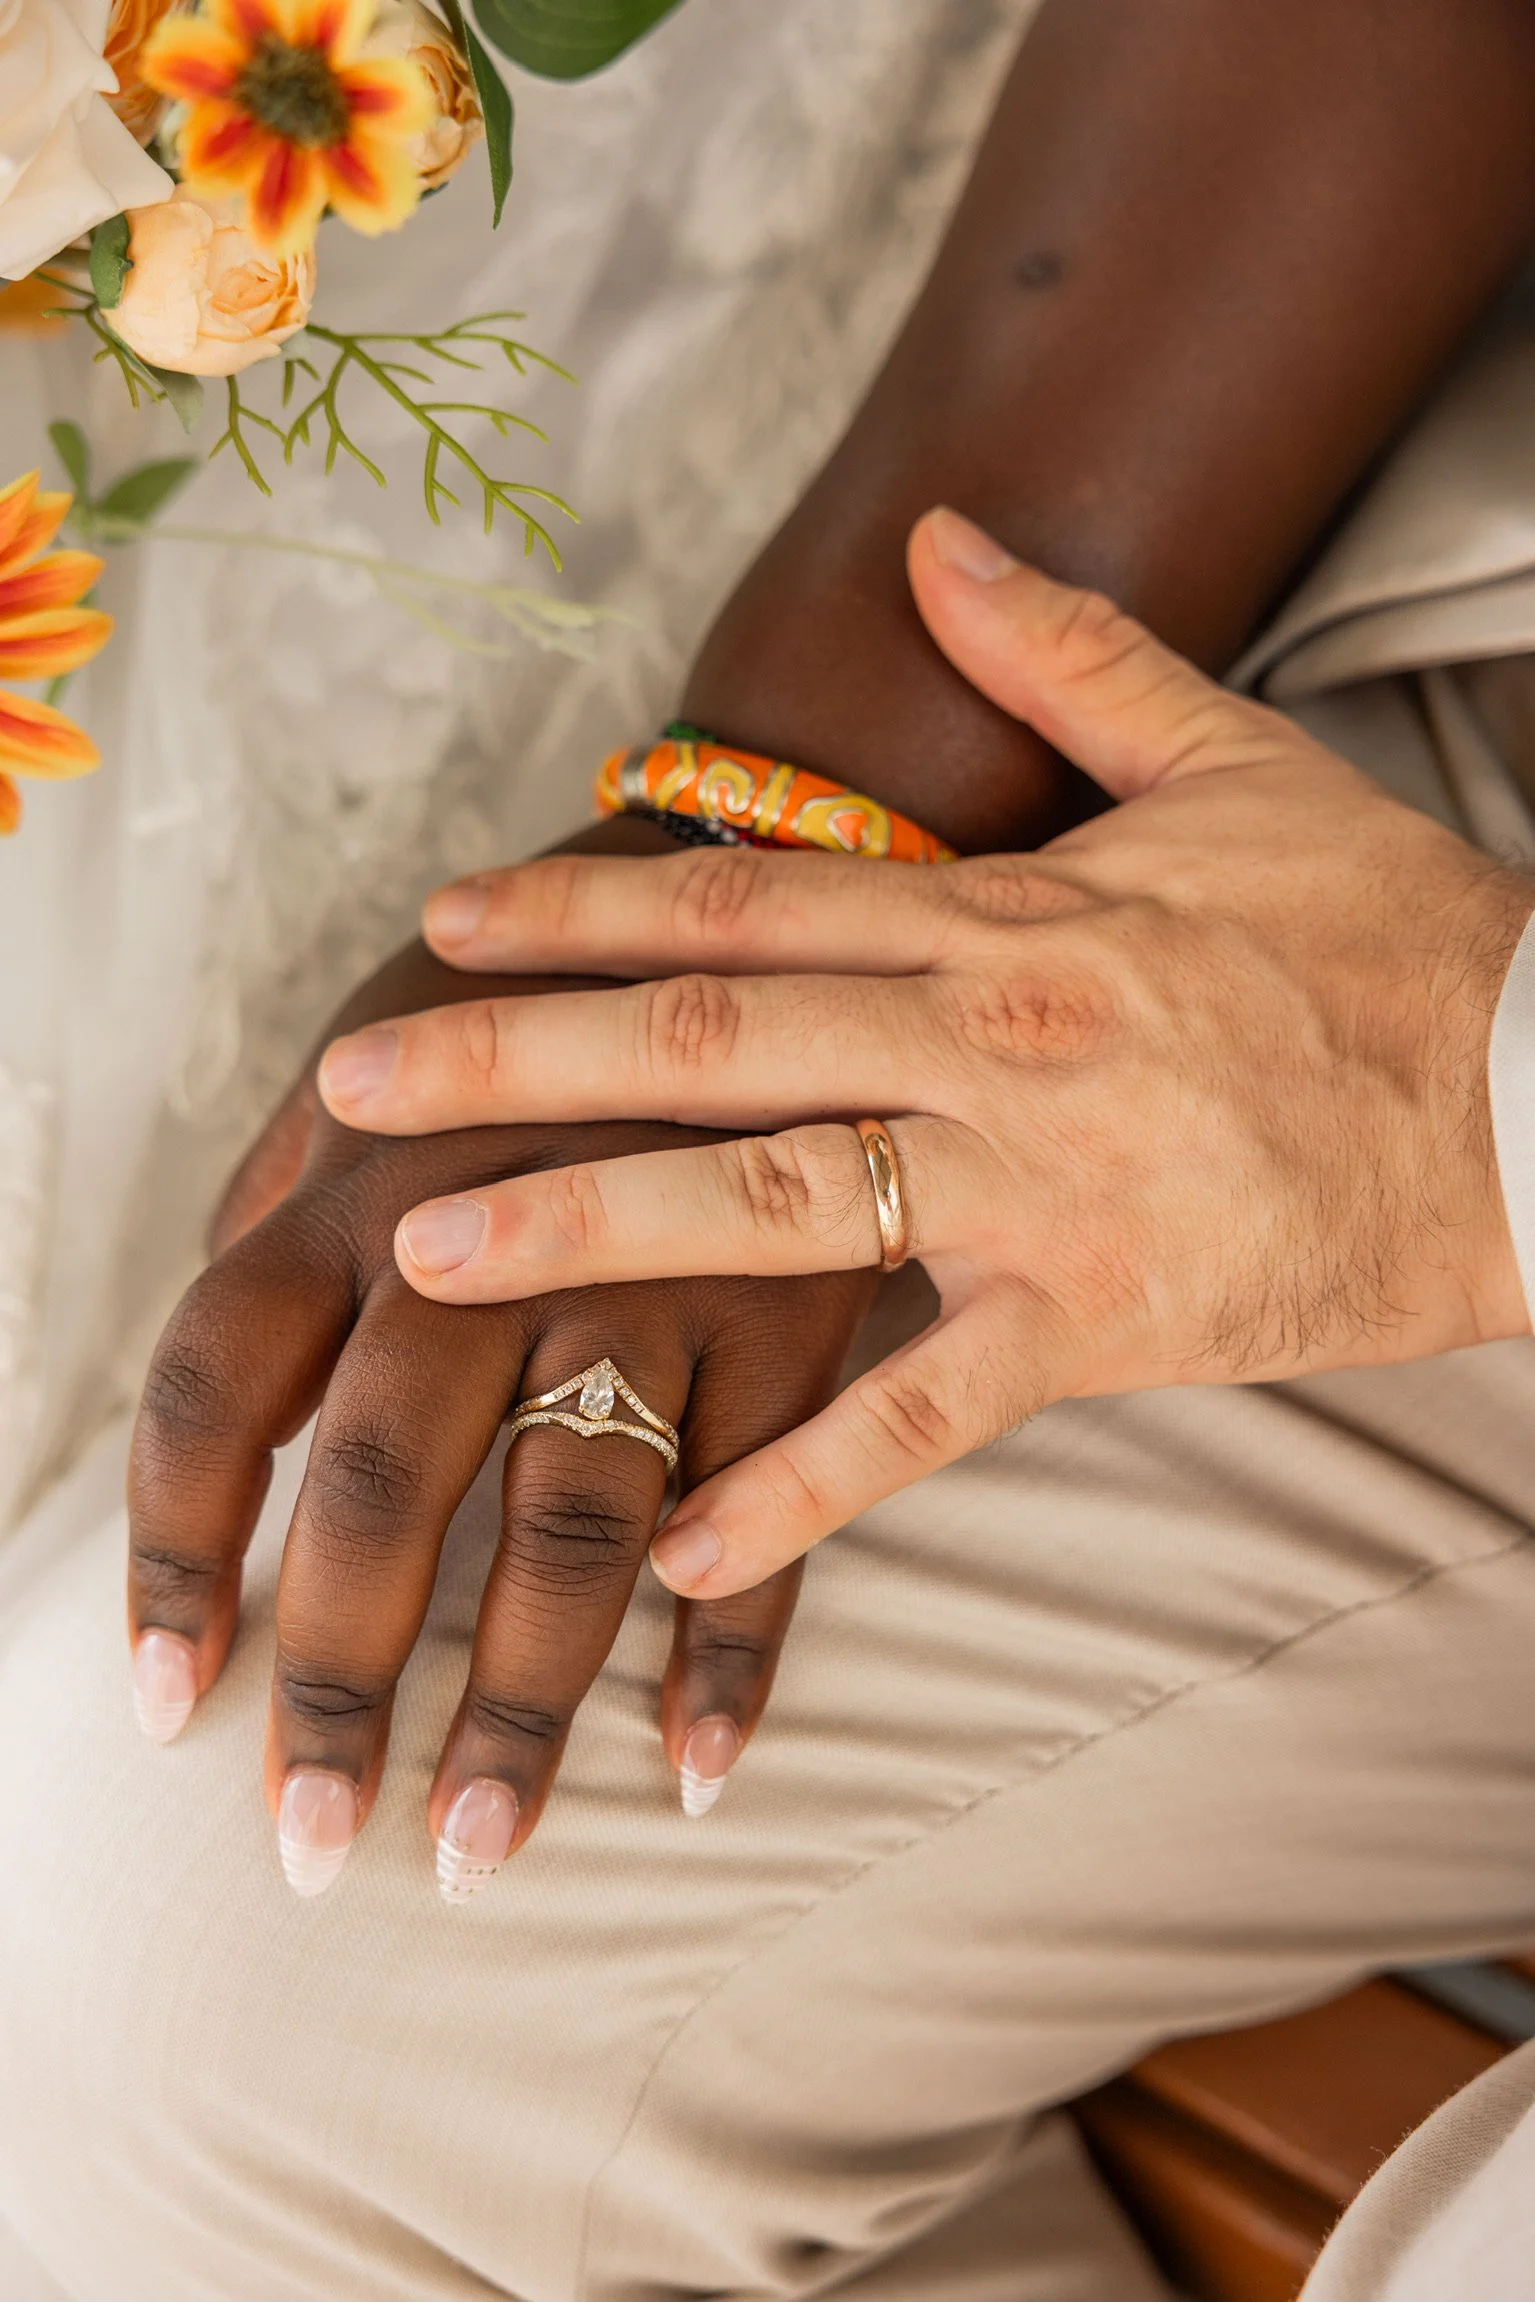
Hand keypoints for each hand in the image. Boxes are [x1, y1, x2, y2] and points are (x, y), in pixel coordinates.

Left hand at [128, 928, 874, 1895]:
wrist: (769, 889)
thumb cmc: (535, 1000)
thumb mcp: (379, 1050)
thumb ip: (283, 1192)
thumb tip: (211, 1340)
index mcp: (359, 1181)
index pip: (216, 1390)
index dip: (174, 1559)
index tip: (172, 1699)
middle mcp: (493, 1233)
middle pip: (385, 1482)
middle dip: (342, 1676)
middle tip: (314, 1834)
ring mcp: (661, 1272)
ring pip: (575, 1520)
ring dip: (526, 1696)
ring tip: (482, 1838)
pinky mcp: (801, 1309)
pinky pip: (768, 1504)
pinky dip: (734, 1645)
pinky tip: (694, 1766)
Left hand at [316, 511, 1534, 1599]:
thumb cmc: (1383, 936)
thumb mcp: (1234, 762)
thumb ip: (1068, 656)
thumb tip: (941, 536)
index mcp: (1009, 914)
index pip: (748, 892)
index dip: (581, 904)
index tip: (442, 926)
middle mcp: (996, 1045)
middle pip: (714, 1038)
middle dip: (513, 1062)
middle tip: (353, 1091)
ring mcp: (1039, 1194)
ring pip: (778, 1211)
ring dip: (593, 1234)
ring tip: (431, 1264)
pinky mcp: (1098, 1328)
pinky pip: (922, 1422)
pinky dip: (800, 1491)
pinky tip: (676, 1543)